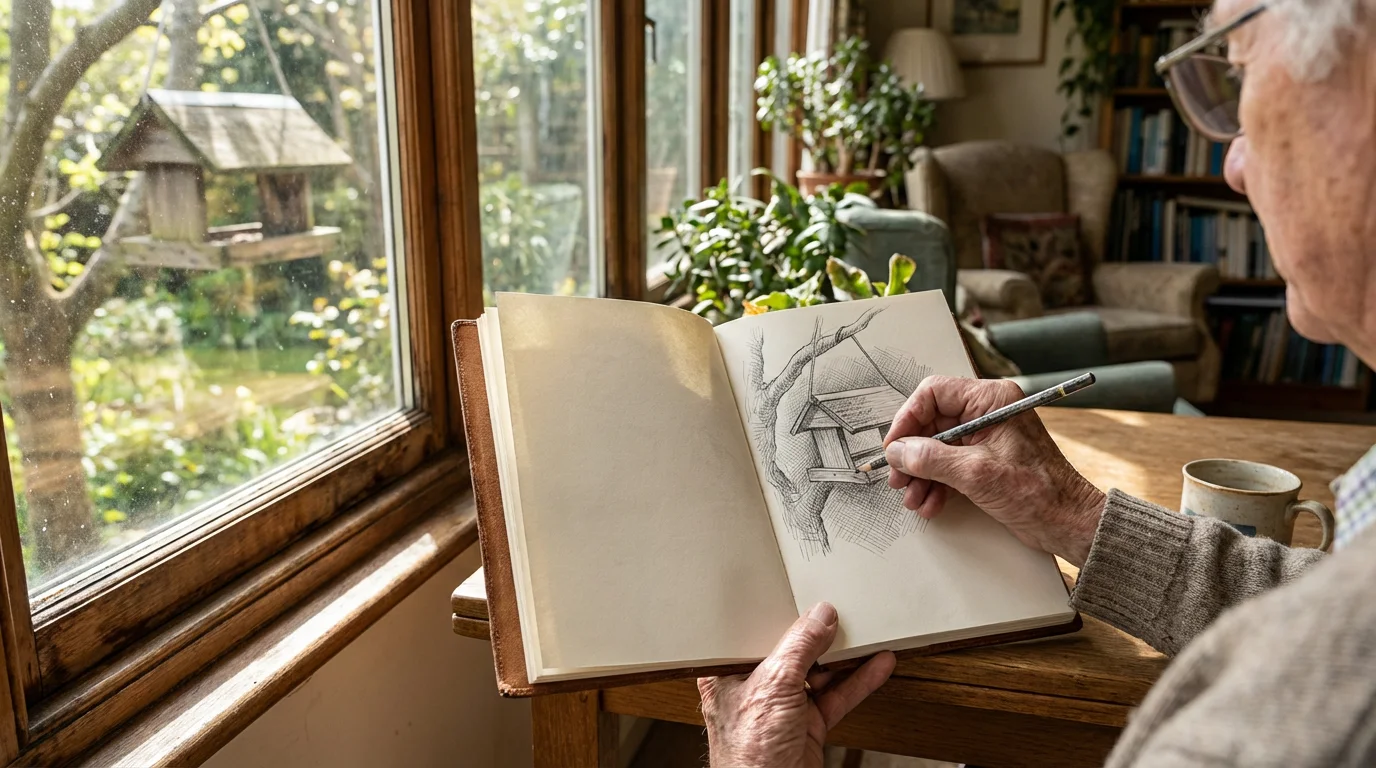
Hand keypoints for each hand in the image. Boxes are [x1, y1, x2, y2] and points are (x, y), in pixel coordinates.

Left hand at [698, 603, 895, 767]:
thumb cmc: (749, 755)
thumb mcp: (774, 685)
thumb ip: (799, 647)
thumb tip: (820, 616)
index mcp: (728, 673)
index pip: (755, 632)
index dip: (777, 613)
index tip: (803, 593)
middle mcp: (754, 688)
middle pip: (791, 651)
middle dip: (818, 634)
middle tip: (842, 610)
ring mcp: (783, 708)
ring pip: (819, 673)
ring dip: (844, 657)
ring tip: (867, 631)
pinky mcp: (807, 726)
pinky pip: (836, 697)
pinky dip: (858, 682)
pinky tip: (877, 664)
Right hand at [883, 376, 1105, 565]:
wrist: (1068, 523)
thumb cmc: (1039, 492)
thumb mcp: (975, 473)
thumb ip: (930, 459)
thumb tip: (898, 452)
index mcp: (991, 400)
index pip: (933, 394)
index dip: (908, 419)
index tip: (894, 446)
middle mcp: (987, 413)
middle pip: (931, 423)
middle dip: (912, 455)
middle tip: (898, 477)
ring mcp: (986, 438)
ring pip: (936, 447)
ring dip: (921, 474)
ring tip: (914, 497)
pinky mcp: (985, 461)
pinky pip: (948, 465)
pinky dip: (935, 484)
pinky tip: (930, 503)